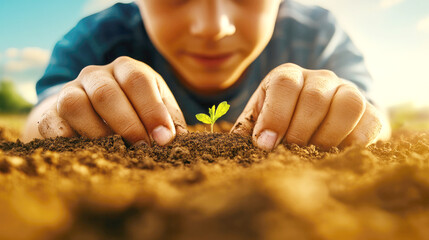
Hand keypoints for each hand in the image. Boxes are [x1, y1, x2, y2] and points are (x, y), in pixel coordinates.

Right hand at [38, 56, 186, 145]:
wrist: (92, 108)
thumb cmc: (135, 108)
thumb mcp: (155, 107)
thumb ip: (168, 121)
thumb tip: (177, 141)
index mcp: (126, 69)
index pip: (137, 80)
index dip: (152, 109)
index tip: (164, 138)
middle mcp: (96, 75)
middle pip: (107, 93)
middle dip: (128, 125)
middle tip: (144, 149)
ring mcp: (70, 91)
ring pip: (75, 105)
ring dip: (98, 133)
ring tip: (117, 154)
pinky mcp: (51, 113)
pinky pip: (53, 125)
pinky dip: (69, 141)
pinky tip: (89, 154)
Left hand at [231, 63, 389, 149]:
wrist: (318, 123)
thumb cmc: (281, 123)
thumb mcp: (260, 121)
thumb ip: (248, 131)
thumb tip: (232, 149)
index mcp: (287, 76)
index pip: (284, 84)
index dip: (275, 116)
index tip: (265, 145)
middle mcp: (319, 78)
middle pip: (315, 96)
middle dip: (299, 132)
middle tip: (289, 153)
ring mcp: (347, 90)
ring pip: (348, 103)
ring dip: (328, 135)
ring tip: (312, 154)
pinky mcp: (369, 110)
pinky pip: (369, 122)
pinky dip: (352, 143)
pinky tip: (334, 155)